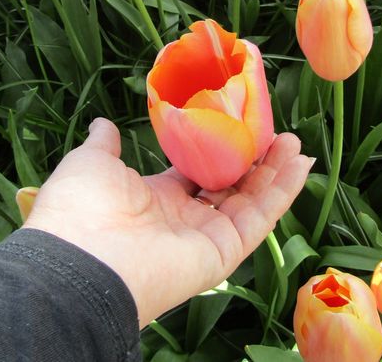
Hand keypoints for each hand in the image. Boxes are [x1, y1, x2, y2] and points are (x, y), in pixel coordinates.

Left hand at [24, 118, 313, 328]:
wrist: (80, 256)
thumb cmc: (80, 206)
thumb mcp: (92, 162)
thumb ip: (105, 143)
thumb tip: (104, 124)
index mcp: (156, 197)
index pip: (198, 172)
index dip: (220, 150)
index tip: (239, 126)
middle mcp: (184, 218)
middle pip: (231, 187)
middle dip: (255, 161)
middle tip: (277, 133)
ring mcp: (206, 236)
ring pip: (252, 203)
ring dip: (276, 173)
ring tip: (296, 143)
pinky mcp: (223, 252)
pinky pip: (260, 220)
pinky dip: (283, 192)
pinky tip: (300, 165)